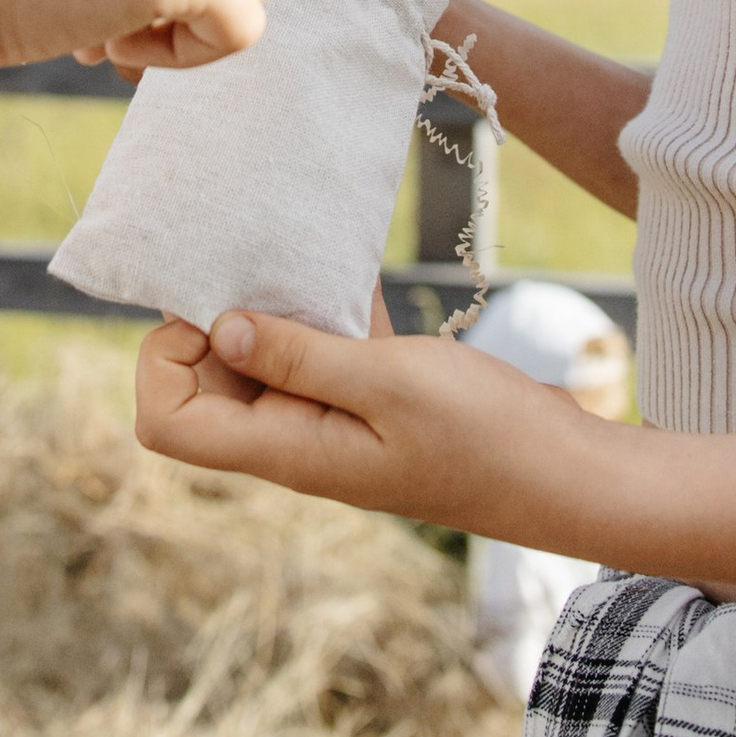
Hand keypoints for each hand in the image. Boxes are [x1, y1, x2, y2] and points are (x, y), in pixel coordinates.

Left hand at [134, 293, 590, 545]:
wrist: (568, 474)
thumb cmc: (486, 436)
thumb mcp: (389, 383)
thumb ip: (300, 356)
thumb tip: (218, 329)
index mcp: (286, 450)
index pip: (169, 424)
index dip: (167, 361)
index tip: (216, 308)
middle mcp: (295, 440)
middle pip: (206, 386)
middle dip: (217, 320)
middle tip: (262, 267)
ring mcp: (332, 422)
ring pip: (264, 361)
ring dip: (274, 309)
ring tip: (303, 262)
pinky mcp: (371, 401)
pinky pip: (323, 351)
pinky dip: (328, 310)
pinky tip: (356, 273)